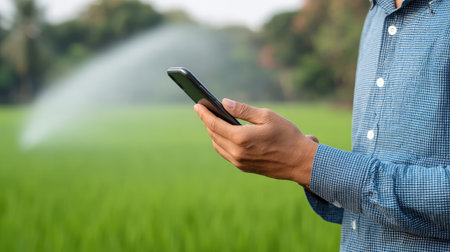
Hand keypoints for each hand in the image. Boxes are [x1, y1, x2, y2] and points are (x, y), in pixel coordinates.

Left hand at [194, 99, 318, 186]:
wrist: (300, 162)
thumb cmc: (287, 136)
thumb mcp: (267, 116)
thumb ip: (244, 110)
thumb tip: (225, 103)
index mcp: (241, 138)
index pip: (214, 124)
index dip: (204, 114)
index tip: (197, 105)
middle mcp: (236, 153)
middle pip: (214, 135)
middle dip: (207, 122)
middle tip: (203, 110)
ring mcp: (239, 162)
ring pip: (218, 145)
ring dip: (213, 133)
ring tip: (212, 120)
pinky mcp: (244, 167)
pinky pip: (226, 153)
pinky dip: (221, 142)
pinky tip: (223, 134)